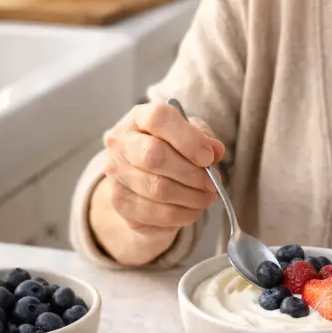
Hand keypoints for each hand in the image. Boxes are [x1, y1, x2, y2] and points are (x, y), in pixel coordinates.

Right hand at [101, 100, 223, 234]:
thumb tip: (215, 150)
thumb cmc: (170, 150)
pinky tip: (193, 209)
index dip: (188, 139)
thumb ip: (204, 138)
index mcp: (139, 118)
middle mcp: (121, 144)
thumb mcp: (190, 135)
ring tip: (207, 196)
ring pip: (158, 189)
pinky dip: (183, 214)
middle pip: (153, 156)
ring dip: (192, 197)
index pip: (158, 118)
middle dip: (192, 173)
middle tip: (212, 182)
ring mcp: (116, 175)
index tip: (208, 157)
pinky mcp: (121, 203)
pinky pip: (157, 213)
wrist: (141, 179)